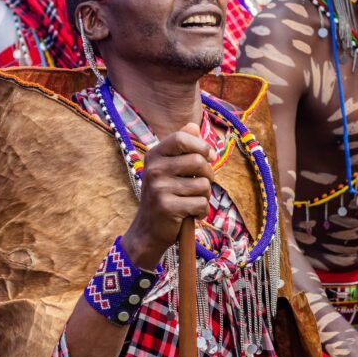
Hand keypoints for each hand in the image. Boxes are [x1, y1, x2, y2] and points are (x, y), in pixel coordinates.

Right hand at [122, 124, 215, 268]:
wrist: (148, 231)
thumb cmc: (164, 196)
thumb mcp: (168, 169)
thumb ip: (181, 148)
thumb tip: (193, 125)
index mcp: (154, 155)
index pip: (182, 137)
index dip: (201, 146)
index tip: (209, 156)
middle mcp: (154, 169)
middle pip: (198, 161)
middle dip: (208, 174)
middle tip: (202, 185)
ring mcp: (159, 188)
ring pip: (203, 184)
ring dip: (205, 196)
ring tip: (192, 202)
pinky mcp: (168, 207)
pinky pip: (201, 203)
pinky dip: (202, 211)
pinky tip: (191, 215)